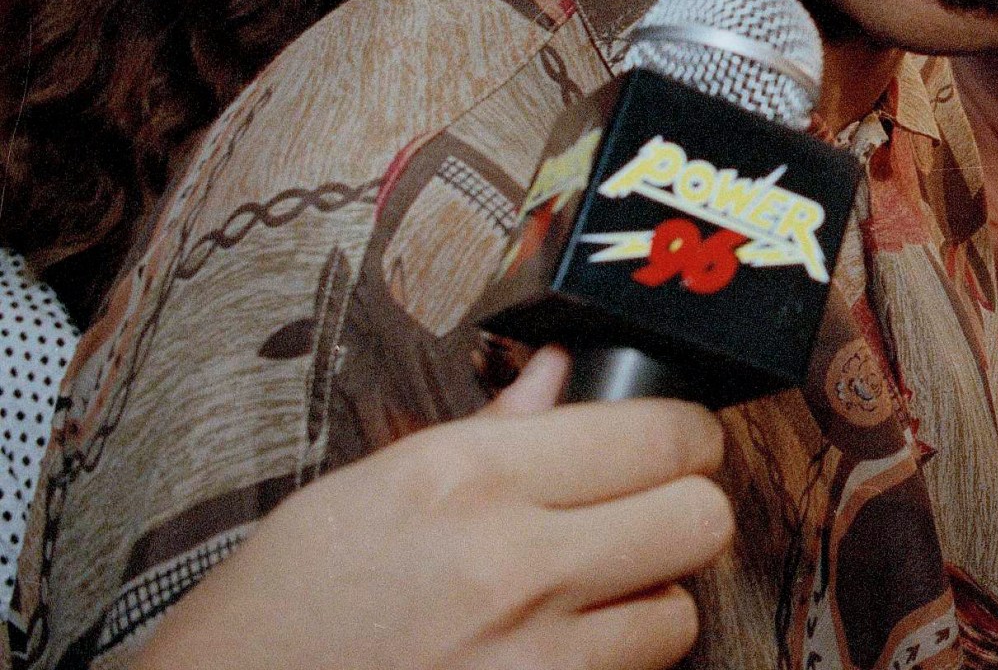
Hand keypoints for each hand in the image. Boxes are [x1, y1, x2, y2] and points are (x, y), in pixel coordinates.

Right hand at [139, 347, 733, 669]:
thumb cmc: (283, 605)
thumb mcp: (371, 488)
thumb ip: (493, 431)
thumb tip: (565, 372)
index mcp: (470, 481)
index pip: (658, 434)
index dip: (685, 434)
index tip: (677, 441)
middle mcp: (513, 567)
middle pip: (699, 519)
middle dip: (684, 510)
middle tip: (649, 512)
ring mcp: (531, 659)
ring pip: (679, 612)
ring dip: (648, 601)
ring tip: (591, 595)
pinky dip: (610, 665)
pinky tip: (559, 649)